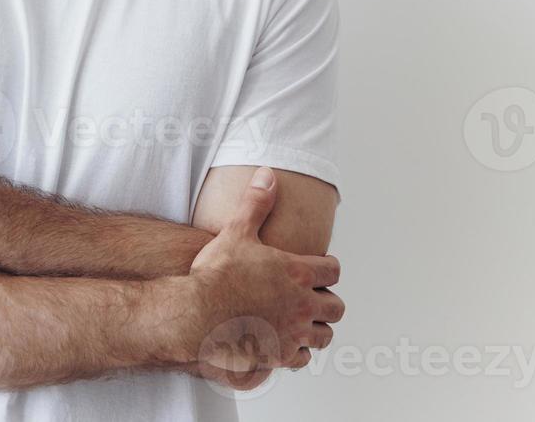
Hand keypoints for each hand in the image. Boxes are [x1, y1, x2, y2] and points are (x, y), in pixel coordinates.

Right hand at [185, 168, 343, 383]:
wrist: (198, 314)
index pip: (333, 271)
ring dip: (319, 328)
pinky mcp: (280, 355)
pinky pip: (303, 359)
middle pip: (336, 307)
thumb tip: (267, 175)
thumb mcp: (237, 231)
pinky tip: (287, 345)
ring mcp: (293, 332)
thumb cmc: (217, 274)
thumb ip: (256, 203)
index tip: (322, 268)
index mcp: (298, 273)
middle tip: (317, 297)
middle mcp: (302, 304)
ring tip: (307, 323)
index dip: (329, 268)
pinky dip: (299, 352)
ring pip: (325, 335)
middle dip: (329, 301)